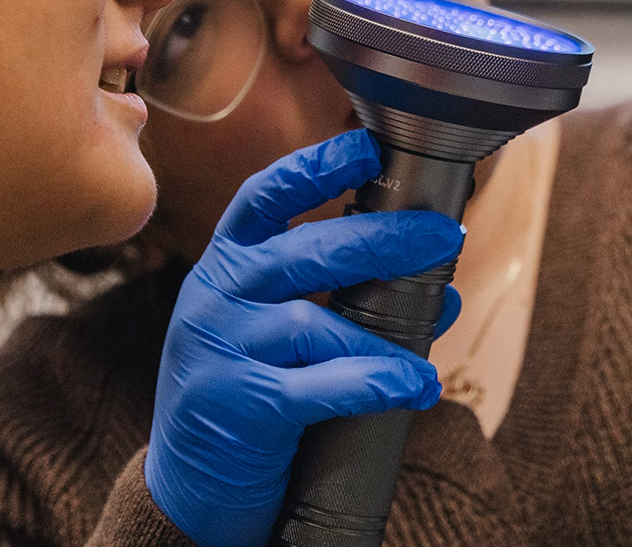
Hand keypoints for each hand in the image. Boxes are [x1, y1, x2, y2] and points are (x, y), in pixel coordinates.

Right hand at [144, 130, 462, 546]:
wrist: (187, 486)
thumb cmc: (245, 392)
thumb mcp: (268, 331)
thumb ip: (336, 299)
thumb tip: (442, 289)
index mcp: (222, 265)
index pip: (264, 197)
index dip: (316, 165)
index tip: (370, 145)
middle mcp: (214, 296)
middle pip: (306, 250)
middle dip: (384, 238)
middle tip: (444, 235)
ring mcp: (219, 348)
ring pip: (315, 322)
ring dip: (388, 333)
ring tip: (434, 343)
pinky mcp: (238, 403)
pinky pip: (320, 386)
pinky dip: (375, 382)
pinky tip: (412, 386)